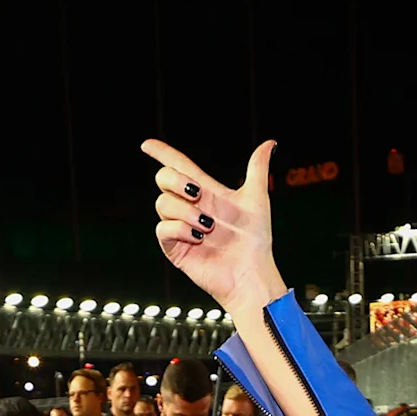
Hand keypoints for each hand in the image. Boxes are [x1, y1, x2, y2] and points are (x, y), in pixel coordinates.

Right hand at [143, 137, 281, 317]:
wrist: (251, 272)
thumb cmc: (255, 240)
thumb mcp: (256, 199)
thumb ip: (257, 169)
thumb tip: (270, 143)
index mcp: (205, 192)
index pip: (178, 166)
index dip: (161, 153)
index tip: (147, 145)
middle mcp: (189, 207)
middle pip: (163, 179)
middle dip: (176, 180)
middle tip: (198, 194)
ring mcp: (179, 227)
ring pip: (162, 203)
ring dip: (186, 211)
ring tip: (208, 226)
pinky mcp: (174, 248)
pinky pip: (162, 229)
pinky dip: (180, 229)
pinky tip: (198, 237)